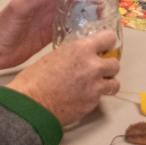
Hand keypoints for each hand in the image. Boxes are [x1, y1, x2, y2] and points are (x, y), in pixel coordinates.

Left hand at [0, 0, 92, 71]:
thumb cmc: (1, 27)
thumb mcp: (20, 7)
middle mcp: (47, 4)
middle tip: (103, 3)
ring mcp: (49, 19)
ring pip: (74, 10)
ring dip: (88, 11)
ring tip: (101, 17)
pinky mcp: (49, 34)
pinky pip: (69, 27)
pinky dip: (80, 27)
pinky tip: (88, 32)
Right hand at [6, 31, 120, 128]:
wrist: (30, 105)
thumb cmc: (34, 80)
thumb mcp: (56, 55)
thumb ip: (74, 53)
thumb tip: (81, 56)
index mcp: (82, 49)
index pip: (109, 38)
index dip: (107, 43)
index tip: (105, 46)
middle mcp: (93, 66)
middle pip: (115, 64)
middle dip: (108, 66)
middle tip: (99, 69)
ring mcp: (95, 87)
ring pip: (114, 84)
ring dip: (106, 83)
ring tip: (96, 85)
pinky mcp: (92, 104)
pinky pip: (100, 98)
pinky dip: (93, 98)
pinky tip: (81, 97)